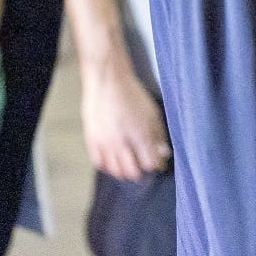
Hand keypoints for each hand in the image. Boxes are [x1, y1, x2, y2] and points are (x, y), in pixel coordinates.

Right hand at [82, 64, 170, 181]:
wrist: (108, 82)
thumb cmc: (132, 95)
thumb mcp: (152, 113)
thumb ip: (158, 135)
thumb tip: (163, 153)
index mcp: (140, 135)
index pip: (149, 164)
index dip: (155, 165)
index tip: (157, 162)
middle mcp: (122, 143)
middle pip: (132, 172)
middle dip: (140, 172)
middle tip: (142, 166)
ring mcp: (105, 143)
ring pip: (115, 171)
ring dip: (124, 171)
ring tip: (129, 166)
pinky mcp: (92, 140)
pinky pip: (99, 163)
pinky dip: (108, 166)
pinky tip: (113, 161)